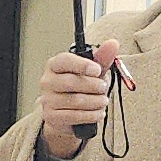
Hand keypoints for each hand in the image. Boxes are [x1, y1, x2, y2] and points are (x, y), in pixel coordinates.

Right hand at [37, 42, 120, 159]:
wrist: (65, 112)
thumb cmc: (78, 87)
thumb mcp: (91, 71)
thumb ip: (101, 58)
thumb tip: (113, 43)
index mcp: (55, 65)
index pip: (65, 61)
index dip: (82, 65)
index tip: (97, 70)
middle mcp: (48, 81)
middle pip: (71, 82)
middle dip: (93, 86)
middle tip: (103, 87)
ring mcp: (47, 99)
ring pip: (75, 101)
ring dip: (95, 102)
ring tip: (103, 101)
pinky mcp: (51, 116)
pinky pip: (74, 116)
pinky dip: (91, 115)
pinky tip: (99, 112)